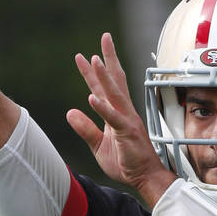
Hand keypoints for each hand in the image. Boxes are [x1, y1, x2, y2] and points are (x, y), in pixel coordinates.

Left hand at [67, 33, 174, 205]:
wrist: (146, 178)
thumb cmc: (127, 162)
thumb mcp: (98, 146)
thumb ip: (85, 128)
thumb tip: (70, 112)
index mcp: (116, 114)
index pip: (104, 88)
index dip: (93, 72)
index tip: (84, 55)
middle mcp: (123, 112)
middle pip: (115, 80)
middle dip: (108, 58)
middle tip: (104, 37)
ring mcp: (127, 120)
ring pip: (114, 94)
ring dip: (103, 77)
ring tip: (94, 59)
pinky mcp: (127, 133)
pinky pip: (113, 118)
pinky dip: (102, 108)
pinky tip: (91, 98)